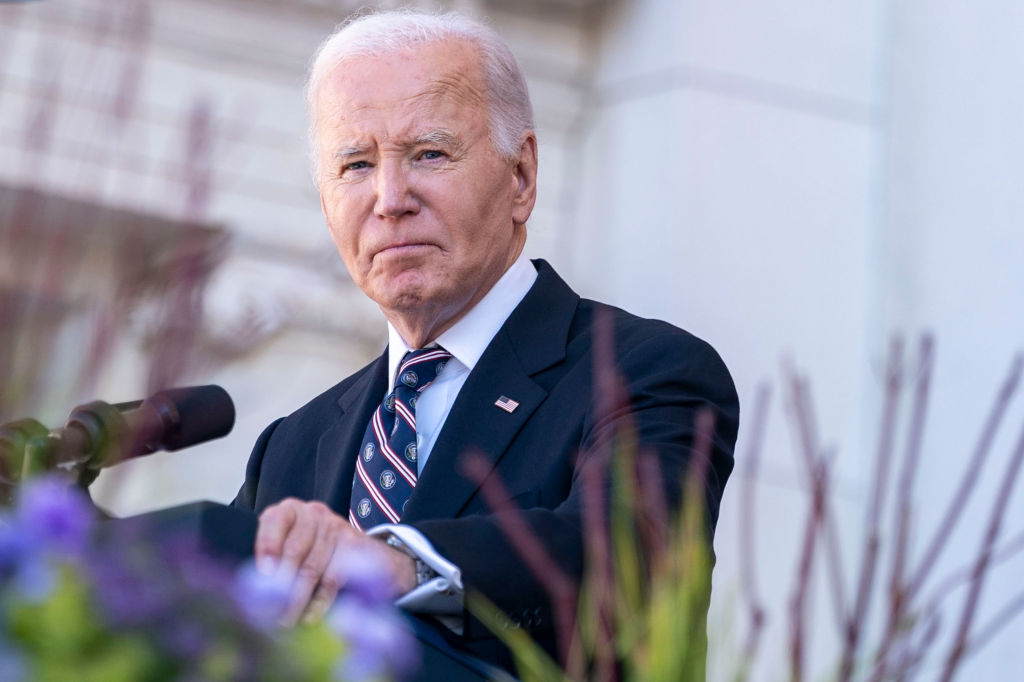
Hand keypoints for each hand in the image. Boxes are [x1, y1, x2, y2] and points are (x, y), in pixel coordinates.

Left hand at [254, 498, 416, 624]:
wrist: (349, 546)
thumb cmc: (307, 548)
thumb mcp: (285, 544)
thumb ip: (271, 559)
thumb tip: (254, 590)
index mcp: (288, 510)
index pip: (274, 521)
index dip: (267, 547)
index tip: (264, 575)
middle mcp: (312, 513)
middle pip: (294, 550)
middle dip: (280, 585)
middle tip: (269, 613)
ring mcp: (335, 526)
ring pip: (312, 568)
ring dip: (297, 600)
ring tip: (285, 621)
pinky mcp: (353, 544)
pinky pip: (333, 577)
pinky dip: (320, 601)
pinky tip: (309, 616)